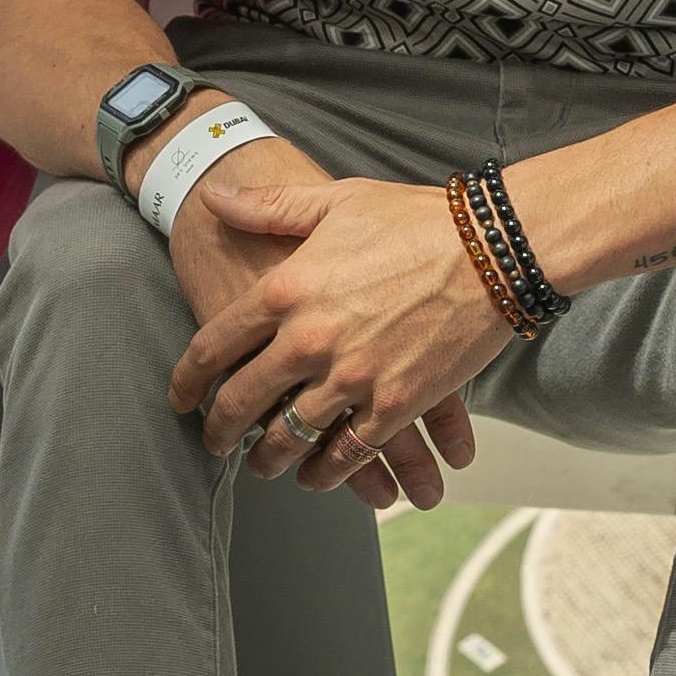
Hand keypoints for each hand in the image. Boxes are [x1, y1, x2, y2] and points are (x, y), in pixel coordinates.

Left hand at [165, 150, 490, 514]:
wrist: (495, 246)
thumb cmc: (415, 218)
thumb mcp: (335, 201)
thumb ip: (269, 207)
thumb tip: (215, 198)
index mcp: (286, 289)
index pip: (214, 346)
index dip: (188, 380)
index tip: (181, 397)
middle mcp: (309, 339)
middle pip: (242, 401)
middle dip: (221, 429)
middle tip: (215, 441)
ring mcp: (352, 377)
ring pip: (289, 437)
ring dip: (269, 458)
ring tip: (262, 465)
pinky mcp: (396, 405)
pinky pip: (347, 454)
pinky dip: (327, 472)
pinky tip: (316, 476)